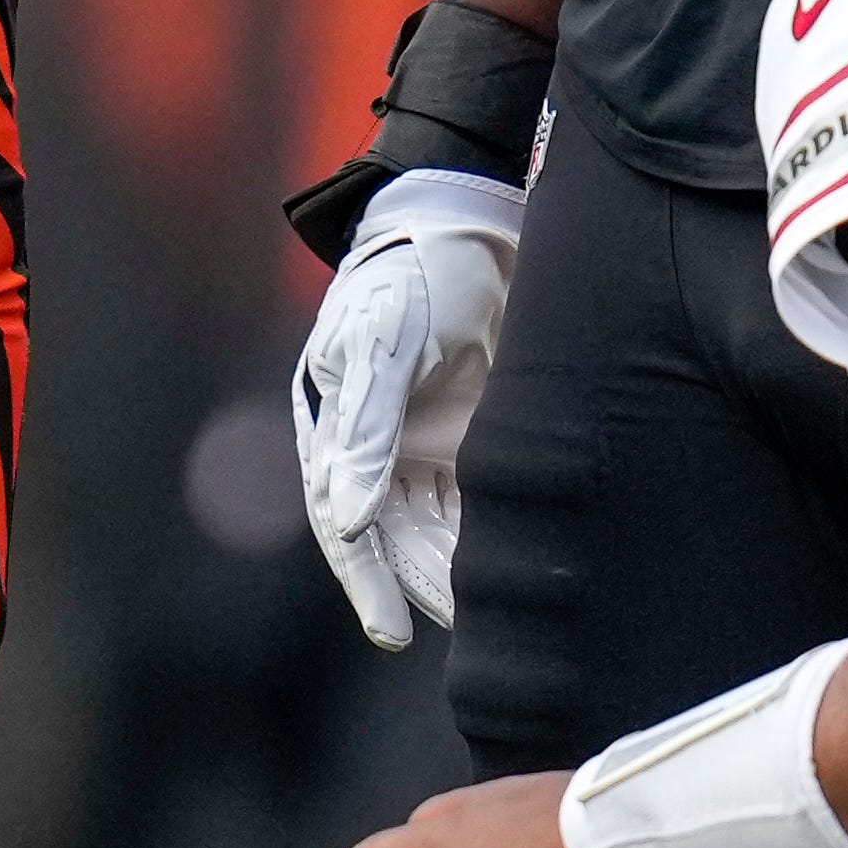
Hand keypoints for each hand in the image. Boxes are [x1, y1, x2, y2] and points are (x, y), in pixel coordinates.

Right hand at [288, 169, 522, 648]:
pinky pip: (471, 499)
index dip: (366, 581)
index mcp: (338, 423)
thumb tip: (350, 517)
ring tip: (490, 614)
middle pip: (392, 535)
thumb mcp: (387, 337)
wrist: (468, 214)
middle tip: (461, 633)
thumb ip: (369, 427)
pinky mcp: (468, 430)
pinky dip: (483, 534)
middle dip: (417, 586)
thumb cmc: (413, 270)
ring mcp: (422, 438)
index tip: (391, 629)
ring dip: (453, 568)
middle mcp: (376, 443)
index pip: (346, 521)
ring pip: (433, 525)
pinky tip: (509, 565)